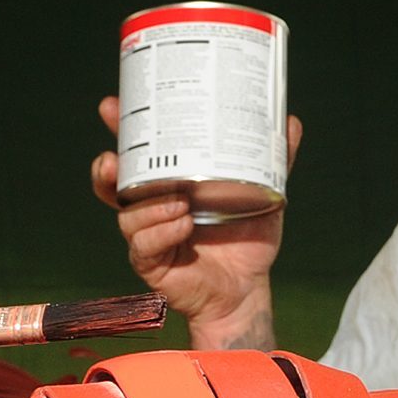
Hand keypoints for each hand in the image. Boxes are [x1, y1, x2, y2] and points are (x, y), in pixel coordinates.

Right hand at [89, 95, 294, 348]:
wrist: (247, 289)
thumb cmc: (246, 240)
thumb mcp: (263, 195)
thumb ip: (273, 161)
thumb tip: (290, 121)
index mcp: (169, 183)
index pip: (137, 151)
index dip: (121, 129)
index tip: (111, 108)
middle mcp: (151, 206)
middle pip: (114, 181)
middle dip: (107, 165)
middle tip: (112, 157)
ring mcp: (148, 235)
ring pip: (127, 214)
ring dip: (148, 205)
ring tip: (179, 200)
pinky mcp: (151, 263)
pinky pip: (145, 245)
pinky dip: (162, 232)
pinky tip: (182, 224)